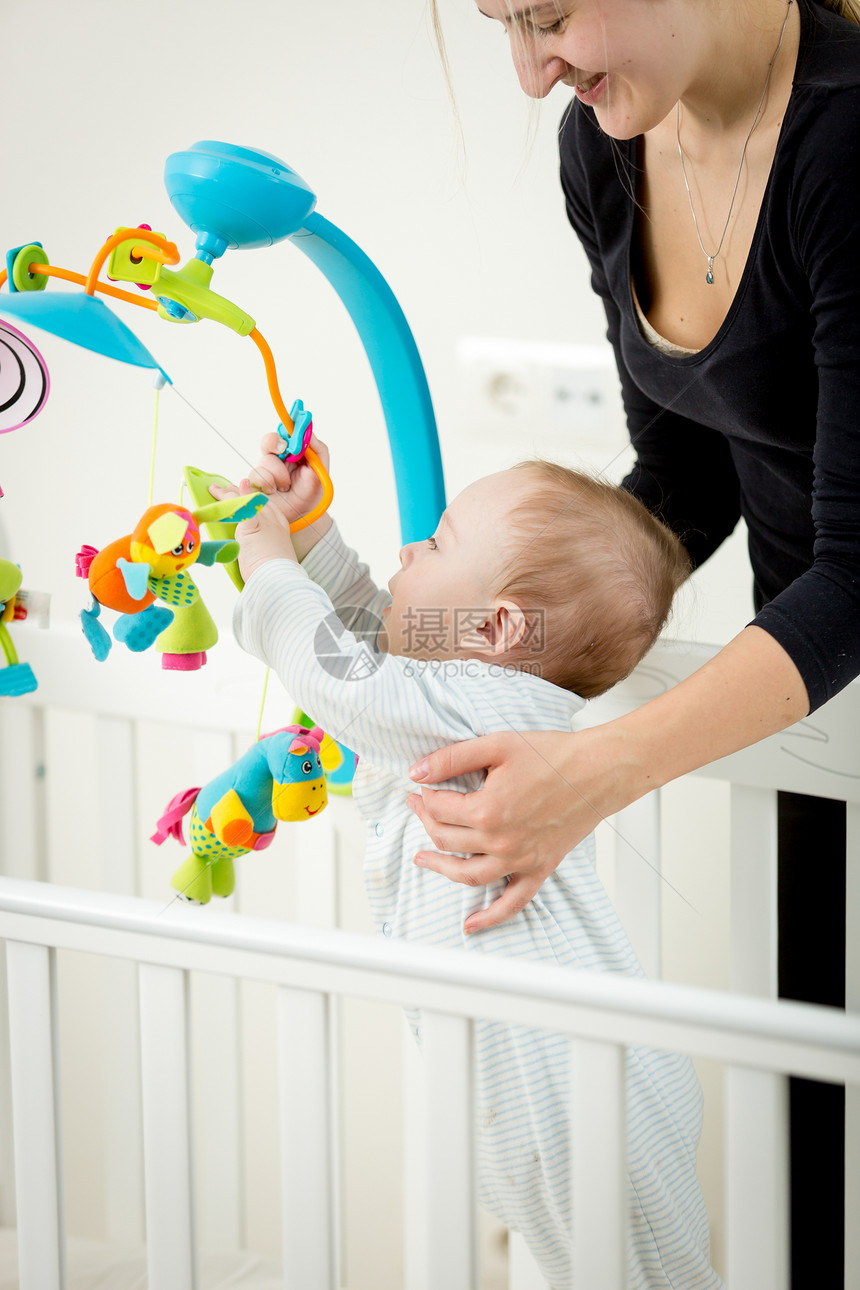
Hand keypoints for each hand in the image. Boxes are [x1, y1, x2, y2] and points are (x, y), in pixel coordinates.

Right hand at [241, 432, 330, 521]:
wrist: (300, 514)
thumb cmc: (310, 491)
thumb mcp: (320, 471)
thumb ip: (318, 450)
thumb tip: (309, 432)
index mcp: (293, 451)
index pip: (286, 432)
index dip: (287, 429)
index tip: (291, 432)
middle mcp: (277, 457)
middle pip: (268, 440)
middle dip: (274, 442)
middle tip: (283, 448)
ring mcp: (265, 469)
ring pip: (265, 460)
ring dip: (278, 474)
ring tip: (287, 486)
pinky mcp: (255, 482)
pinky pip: (256, 476)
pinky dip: (268, 483)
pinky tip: (274, 491)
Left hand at [407, 726, 637, 932]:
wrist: (597, 771)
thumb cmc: (553, 756)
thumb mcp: (496, 745)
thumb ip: (451, 758)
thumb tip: (416, 773)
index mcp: (488, 810)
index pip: (438, 808)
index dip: (424, 795)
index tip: (422, 786)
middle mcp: (501, 841)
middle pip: (446, 839)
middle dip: (426, 821)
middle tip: (418, 807)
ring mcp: (520, 860)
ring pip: (467, 874)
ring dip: (440, 868)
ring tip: (422, 859)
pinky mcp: (539, 869)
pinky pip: (512, 902)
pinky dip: (490, 917)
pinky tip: (471, 924)